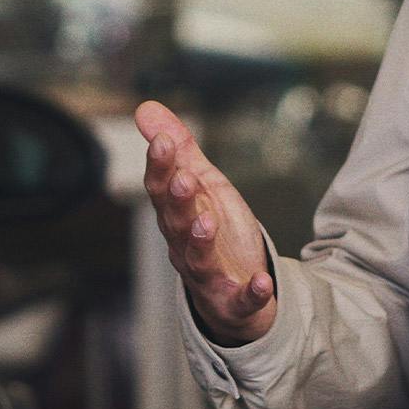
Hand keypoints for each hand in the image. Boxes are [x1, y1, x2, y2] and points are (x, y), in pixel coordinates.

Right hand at [134, 100, 276, 343]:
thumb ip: (179, 150)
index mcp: (175, 215)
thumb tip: (146, 108)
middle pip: (175, 222)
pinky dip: (251, 293)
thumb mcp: (203, 186)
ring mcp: (207, 275)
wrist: (233, 293)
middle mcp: (184, 245)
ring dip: (200, 240)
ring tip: (207, 221)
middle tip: (184, 178)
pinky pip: (240, 299)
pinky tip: (261, 283)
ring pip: (197, 258)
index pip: (161, 188)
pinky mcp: (233, 301)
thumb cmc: (215, 234)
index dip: (160, 166)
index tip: (162, 141)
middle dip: (178, 200)